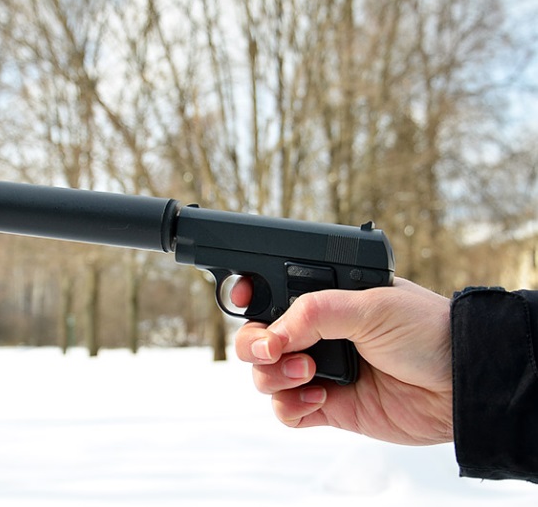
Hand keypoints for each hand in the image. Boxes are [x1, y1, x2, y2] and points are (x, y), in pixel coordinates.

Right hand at [233, 277, 452, 445]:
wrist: (460, 384)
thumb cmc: (425, 330)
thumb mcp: (370, 304)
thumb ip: (314, 312)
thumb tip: (271, 335)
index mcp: (323, 299)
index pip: (270, 294)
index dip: (248, 297)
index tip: (244, 302)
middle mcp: (315, 334)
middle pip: (256, 339)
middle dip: (253, 345)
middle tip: (271, 349)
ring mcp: (318, 370)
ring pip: (264, 376)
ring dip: (276, 376)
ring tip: (310, 371)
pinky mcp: (326, 406)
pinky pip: (285, 411)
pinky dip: (292, 406)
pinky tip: (322, 397)